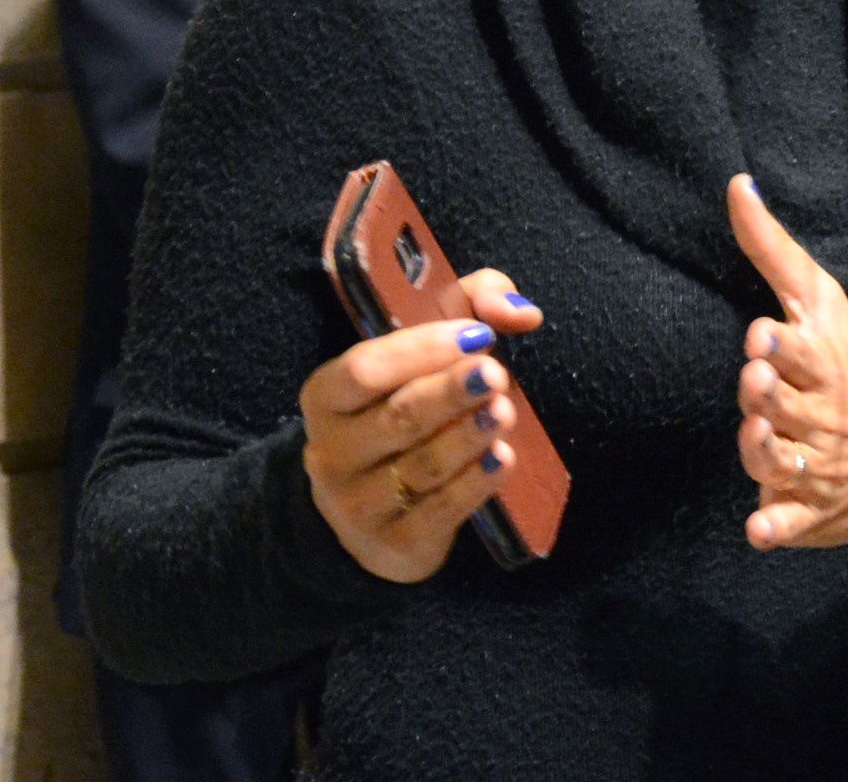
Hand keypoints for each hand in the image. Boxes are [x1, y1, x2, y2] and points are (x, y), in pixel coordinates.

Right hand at [300, 270, 543, 583]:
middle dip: (449, 394)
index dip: (420, 350)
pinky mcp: (393, 543)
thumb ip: (470, 304)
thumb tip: (520, 311)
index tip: (476, 335)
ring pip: (420, 466)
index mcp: (327, 397)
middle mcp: (332, 451)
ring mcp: (357, 503)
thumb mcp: (424, 348)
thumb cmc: (403, 407)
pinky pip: (438, 511)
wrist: (371, 512)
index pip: (364, 369)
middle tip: (496, 374)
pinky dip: (474, 485)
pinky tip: (502, 459)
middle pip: (396, 417)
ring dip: (467, 438)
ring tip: (505, 412)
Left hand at [728, 175, 847, 551]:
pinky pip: (789, 525)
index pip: (801, 353)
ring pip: (781, 465)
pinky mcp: (806, 513)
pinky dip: (776, 528)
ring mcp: (814, 470)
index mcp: (823, 365)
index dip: (780, 346)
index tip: (763, 335)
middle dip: (769, 394)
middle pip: (785, 406)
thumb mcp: (822, 304)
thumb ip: (773, 250)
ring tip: (759, 435)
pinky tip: (759, 529)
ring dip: (767, 453)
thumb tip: (736, 186)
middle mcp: (819, 418)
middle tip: (757, 381)